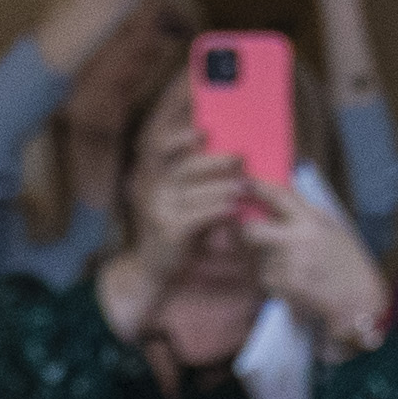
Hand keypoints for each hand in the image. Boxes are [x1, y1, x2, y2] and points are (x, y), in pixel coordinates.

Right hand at [102, 104, 250, 337]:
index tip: (203, 128)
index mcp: (155, 178)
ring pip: (194, 191)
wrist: (153, 269)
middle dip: (214, 161)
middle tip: (240, 158)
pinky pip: (198, 215)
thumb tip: (229, 159)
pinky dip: (218, 209)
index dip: (179, 134)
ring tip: (244, 185)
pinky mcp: (169, 231)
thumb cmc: (176, 231)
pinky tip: (234, 209)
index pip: (159, 147)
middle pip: (184, 167)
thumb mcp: (181, 203)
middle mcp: (153, 190)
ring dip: (222, 187)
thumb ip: (197, 182)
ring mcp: (159, 211)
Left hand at [242, 175, 389, 354]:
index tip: (245, 183)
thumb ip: (308, 214)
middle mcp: (298, 238)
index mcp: (313, 220)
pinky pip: (267, 280)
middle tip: (251, 236)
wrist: (359, 300)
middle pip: (252, 230)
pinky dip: (275, 283)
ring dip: (268, 264)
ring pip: (259, 259)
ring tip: (295, 270)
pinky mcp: (285, 285)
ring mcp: (289, 262)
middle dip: (246, 232)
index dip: (258, 187)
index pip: (279, 196)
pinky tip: (296, 285)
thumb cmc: (349, 264)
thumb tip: (281, 195)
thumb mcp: (334, 229)